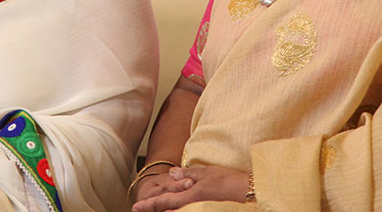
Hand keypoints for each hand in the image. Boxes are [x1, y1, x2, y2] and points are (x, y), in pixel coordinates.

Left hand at [131, 166, 247, 211]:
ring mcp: (197, 209)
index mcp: (188, 195)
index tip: (136, 207)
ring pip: (175, 211)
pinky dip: (176, 209)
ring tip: (154, 209)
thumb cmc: (226, 181)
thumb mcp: (205, 173)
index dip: (149, 204)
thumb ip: (187, 174)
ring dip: (164, 209)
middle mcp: (191, 205)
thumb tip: (171, 173)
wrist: (245, 192)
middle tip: (139, 209)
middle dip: (153, 209)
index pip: (164, 201)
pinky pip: (185, 211)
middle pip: (167, 209)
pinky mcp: (204, 209)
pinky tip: (172, 208)